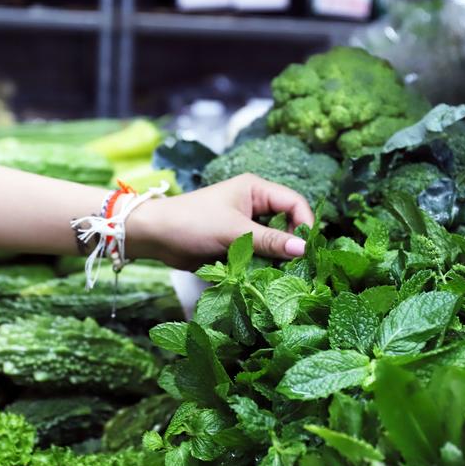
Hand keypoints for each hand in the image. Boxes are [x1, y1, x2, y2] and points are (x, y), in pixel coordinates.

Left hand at [126, 173, 313, 269]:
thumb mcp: (234, 231)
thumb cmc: (193, 223)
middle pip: (288, 223)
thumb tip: (303, 249)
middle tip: (298, 266)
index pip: (294, 203)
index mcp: (256, 190)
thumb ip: (269, 240)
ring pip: (275, 241)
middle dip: (292, 244)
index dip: (305, 224)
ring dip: (277, 257)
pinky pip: (260, 253)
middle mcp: (255, 205)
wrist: (156, 236)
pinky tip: (265, 275)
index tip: (308, 249)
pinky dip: (263, 264)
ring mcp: (246, 224)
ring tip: (282, 273)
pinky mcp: (238, 243)